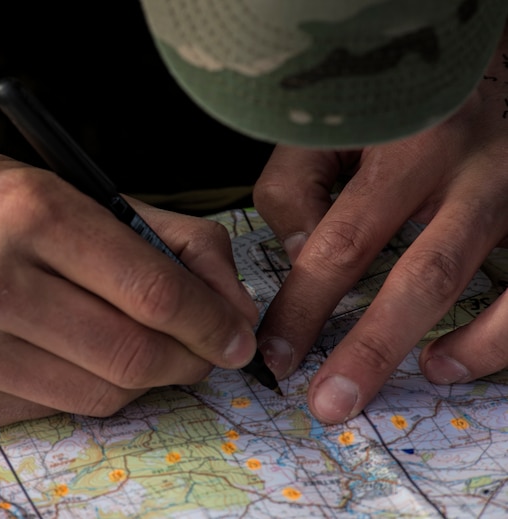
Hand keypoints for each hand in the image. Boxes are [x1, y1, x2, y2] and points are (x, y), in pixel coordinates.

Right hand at [0, 148, 257, 427]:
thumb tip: (232, 307)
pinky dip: (81, 389)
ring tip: (139, 350)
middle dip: (188, 360)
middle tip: (200, 351)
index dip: (211, 323)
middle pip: (132, 355)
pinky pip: (52, 412)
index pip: (151, 290)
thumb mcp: (70, 190)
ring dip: (140, 380)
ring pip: (100, 396)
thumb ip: (165, 238)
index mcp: (30, 212)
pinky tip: (70, 356)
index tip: (235, 336)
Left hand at [252, 28, 507, 423]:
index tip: (273, 354)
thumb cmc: (392, 97)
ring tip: (413, 382)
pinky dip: (500, 336)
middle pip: (423, 275)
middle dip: (370, 349)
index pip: (342, 241)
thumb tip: (299, 256)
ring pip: (505, 289)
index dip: (302, 307)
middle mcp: (476, 168)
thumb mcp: (329, 124)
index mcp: (406, 144)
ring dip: (460, 352)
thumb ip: (299, 186)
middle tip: (327, 404)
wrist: (476, 55)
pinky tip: (451, 359)